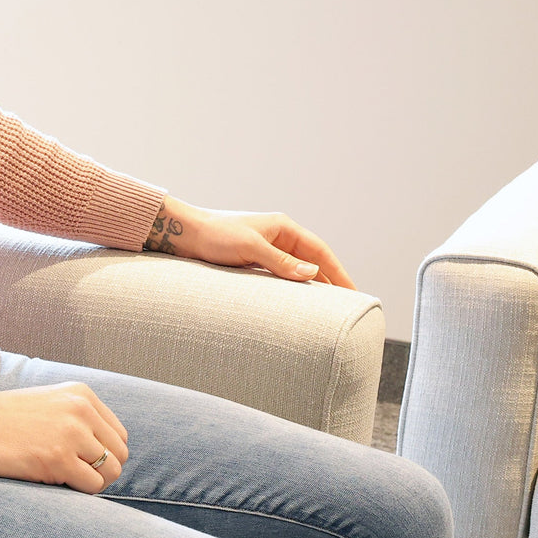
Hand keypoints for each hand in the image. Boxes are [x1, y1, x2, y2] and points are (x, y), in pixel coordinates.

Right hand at [0, 383, 128, 492]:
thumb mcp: (46, 403)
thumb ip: (77, 419)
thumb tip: (105, 454)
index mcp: (81, 395)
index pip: (118, 436)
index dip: (103, 455)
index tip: (79, 462)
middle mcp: (82, 411)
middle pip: (120, 455)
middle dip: (101, 472)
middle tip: (71, 477)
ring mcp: (71, 434)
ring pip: (111, 473)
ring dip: (91, 485)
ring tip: (63, 482)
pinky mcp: (57, 460)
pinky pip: (91, 487)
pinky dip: (77, 492)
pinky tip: (53, 484)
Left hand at [144, 196, 355, 288]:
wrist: (184, 235)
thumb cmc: (214, 236)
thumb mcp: (249, 248)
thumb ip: (280, 261)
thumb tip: (312, 273)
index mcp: (283, 227)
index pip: (320, 251)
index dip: (338, 273)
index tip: (353, 293)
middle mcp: (278, 237)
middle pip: (313, 261)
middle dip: (330, 283)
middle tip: (348, 307)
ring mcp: (266, 249)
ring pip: (297, 270)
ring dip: (312, 288)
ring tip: (328, 310)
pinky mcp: (252, 261)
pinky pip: (280, 276)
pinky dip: (292, 289)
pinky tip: (297, 305)